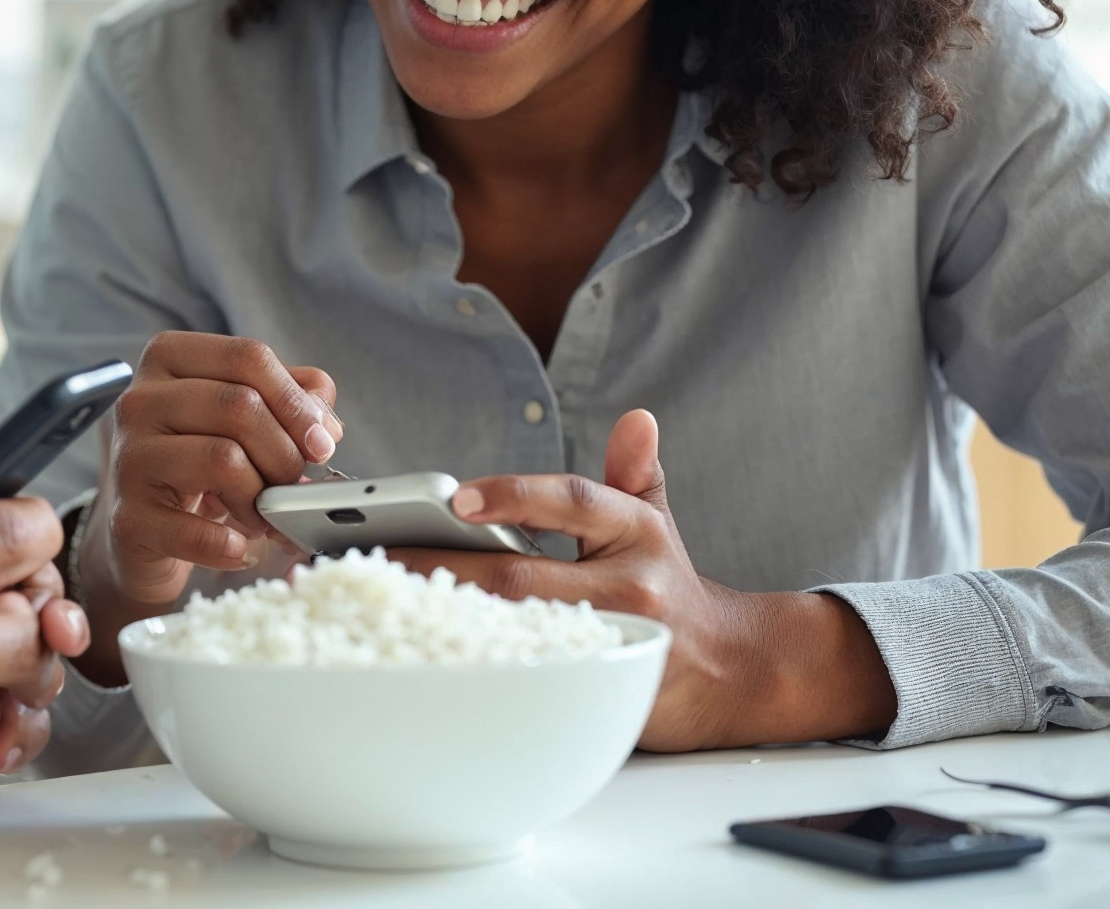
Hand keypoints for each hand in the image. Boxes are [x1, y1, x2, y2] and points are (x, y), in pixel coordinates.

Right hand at [71, 333, 339, 684]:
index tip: (322, 441)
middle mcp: (140, 400)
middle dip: (284, 454)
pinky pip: (196, 530)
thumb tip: (326, 424)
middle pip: (239, 406)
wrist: (145, 526)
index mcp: (170, 359)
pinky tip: (238, 547)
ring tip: (262, 517)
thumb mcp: (244, 418)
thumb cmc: (199, 462)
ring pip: (223, 460)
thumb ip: (291, 401)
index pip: (247, 357)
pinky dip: (232, 545)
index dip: (296, 401)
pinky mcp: (128, 515)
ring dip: (261, 500)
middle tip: (293, 486)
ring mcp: (129, 457)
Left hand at [393, 410, 896, 750]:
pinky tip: (428, 650)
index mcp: (636, 530)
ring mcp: (614, 641)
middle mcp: (628, 584)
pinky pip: (527, 673)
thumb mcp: (656, 522)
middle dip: (446, 565)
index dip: (515, 495)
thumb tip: (637, 420)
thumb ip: (636, 472)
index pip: (572, 501)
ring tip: (387, 599)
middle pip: (522, 574)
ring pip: (517, 627)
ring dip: (448, 613)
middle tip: (380, 555)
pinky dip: (477, 660)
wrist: (729, 668)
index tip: (458, 497)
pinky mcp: (599, 688)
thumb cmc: (670, 584)